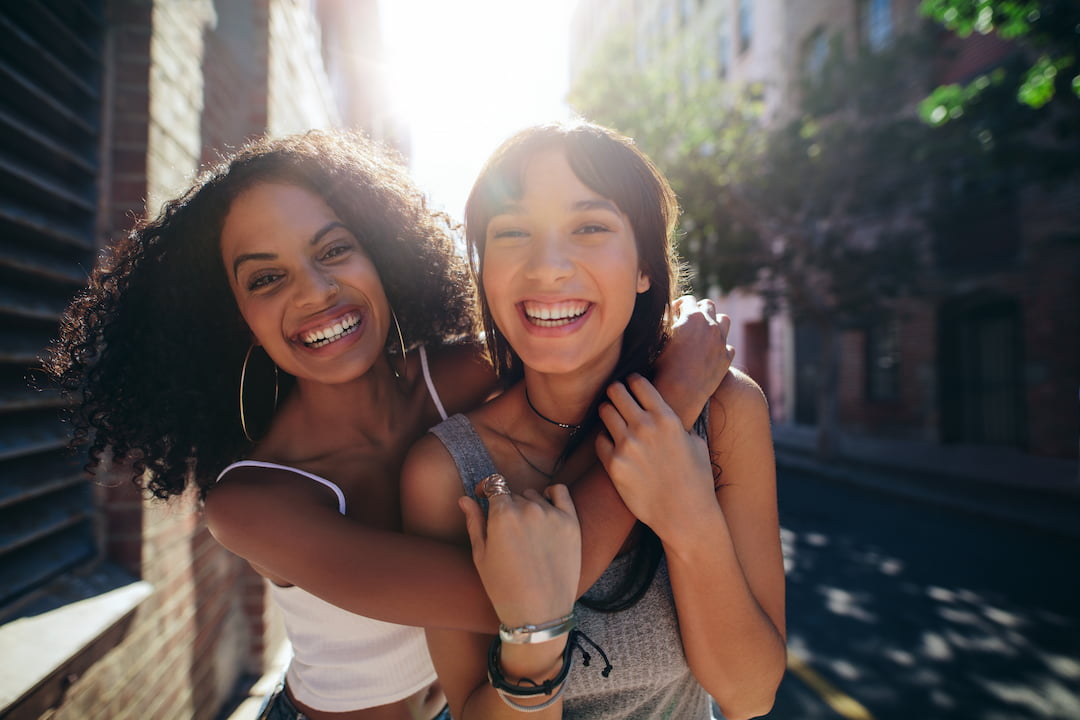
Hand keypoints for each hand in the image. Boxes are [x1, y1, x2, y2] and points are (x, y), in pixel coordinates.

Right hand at [459, 484, 579, 628]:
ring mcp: (552, 514)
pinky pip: (560, 493)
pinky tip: (547, 505)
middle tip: (507, 532)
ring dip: (528, 505)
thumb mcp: (481, 556)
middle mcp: (528, 509)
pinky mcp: (571, 523)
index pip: (494, 486)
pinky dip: (552, 494)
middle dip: (507, 506)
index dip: (487, 489)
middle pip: (514, 494)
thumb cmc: (505, 588)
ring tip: (527, 533)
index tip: (484, 495)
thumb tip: (465, 499)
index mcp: (502, 515)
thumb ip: (474, 522)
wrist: (540, 613)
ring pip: (534, 496)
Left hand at [595, 375, 716, 539]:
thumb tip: (667, 409)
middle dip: (615, 392)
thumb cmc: (696, 480)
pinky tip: (612, 443)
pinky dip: (604, 439)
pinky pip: (599, 440)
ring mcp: (627, 445)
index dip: (633, 380)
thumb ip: (679, 422)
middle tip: (616, 397)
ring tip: (612, 417)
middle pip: (616, 391)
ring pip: (604, 411)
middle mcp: (645, 427)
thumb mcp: (696, 443)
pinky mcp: (614, 465)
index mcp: (667, 418)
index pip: (639, 383)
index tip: (631, 384)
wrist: (685, 514)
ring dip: (607, 412)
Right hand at [654, 295, 733, 426]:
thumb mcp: (659, 338)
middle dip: (699, 309)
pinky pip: (727, 345)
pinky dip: (720, 345)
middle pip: (708, 305)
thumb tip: (668, 314)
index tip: (675, 312)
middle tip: (690, 320)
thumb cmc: (662, 365)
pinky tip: (711, 352)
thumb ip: (665, 322)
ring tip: (705, 332)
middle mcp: (710, 325)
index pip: (688, 300)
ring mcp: (721, 341)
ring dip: (715, 322)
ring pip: (724, 320)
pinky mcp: (726, 358)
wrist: (679, 392)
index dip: (680, 304)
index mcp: (692, 317)